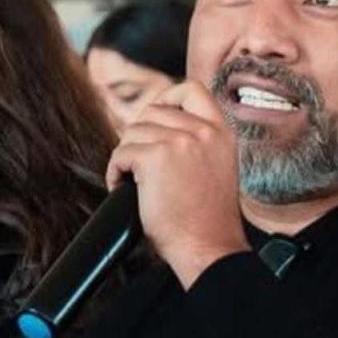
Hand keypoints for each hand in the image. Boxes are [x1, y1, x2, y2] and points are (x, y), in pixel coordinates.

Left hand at [107, 80, 249, 288]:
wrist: (208, 247)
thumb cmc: (208, 218)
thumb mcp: (216, 166)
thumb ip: (199, 141)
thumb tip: (160, 123)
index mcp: (222, 132)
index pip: (192, 89)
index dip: (167, 97)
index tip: (156, 117)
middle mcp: (204, 131)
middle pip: (153, 111)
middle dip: (140, 135)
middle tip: (140, 163)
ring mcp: (180, 141)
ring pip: (133, 132)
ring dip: (127, 155)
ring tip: (133, 180)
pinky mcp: (155, 158)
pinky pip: (121, 153)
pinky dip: (115, 172)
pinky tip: (125, 187)